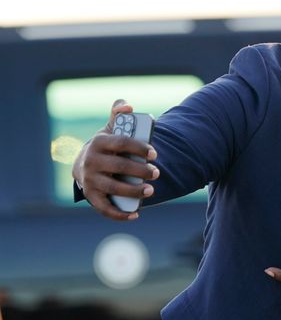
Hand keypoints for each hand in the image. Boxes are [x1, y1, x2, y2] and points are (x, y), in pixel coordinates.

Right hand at [72, 99, 158, 220]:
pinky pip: (105, 208)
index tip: (154, 153)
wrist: (84, 165)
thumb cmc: (106, 147)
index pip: (121, 143)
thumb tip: (127, 105)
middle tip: (157, 173)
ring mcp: (90, 180)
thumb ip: (119, 115)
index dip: (139, 148)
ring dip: (133, 191)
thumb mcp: (111, 129)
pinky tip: (136, 214)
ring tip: (151, 190)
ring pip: (113, 187)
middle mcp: (91, 161)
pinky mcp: (91, 196)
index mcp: (99, 142)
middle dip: (140, 171)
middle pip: (119, 166)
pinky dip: (120, 214)